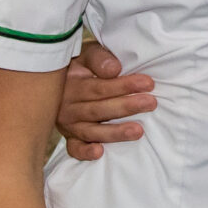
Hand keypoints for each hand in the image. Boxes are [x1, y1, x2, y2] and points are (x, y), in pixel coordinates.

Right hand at [55, 45, 153, 161]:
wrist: (57, 81)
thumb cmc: (81, 65)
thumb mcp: (87, 54)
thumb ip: (99, 58)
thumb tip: (114, 69)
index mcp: (71, 84)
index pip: (99, 87)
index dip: (124, 86)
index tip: (148, 83)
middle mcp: (67, 106)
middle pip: (98, 110)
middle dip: (126, 107)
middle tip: (151, 103)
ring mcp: (68, 124)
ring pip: (91, 131)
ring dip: (114, 132)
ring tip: (138, 131)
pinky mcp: (70, 137)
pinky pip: (74, 148)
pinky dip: (85, 152)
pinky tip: (99, 153)